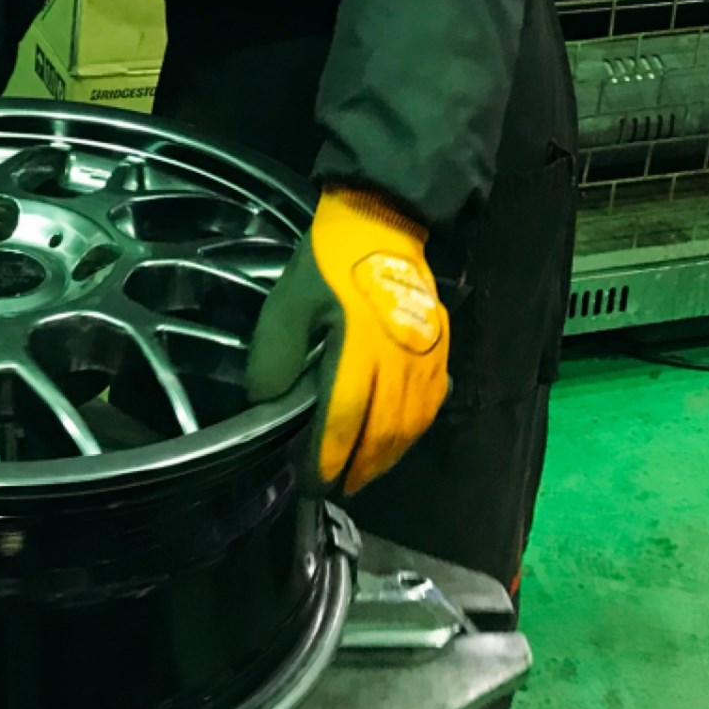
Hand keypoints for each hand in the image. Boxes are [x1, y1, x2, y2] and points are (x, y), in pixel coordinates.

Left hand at [245, 188, 449, 493]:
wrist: (382, 220)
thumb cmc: (329, 263)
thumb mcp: (287, 302)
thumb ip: (274, 355)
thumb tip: (267, 403)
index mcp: (357, 347)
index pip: (342, 420)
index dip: (326, 459)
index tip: (311, 481)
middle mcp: (398, 359)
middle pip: (382, 432)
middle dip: (358, 467)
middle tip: (335, 487)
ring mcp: (426, 356)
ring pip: (411, 425)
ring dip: (386, 457)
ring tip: (362, 473)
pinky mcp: (441, 350)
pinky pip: (433, 404)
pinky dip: (414, 431)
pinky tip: (397, 441)